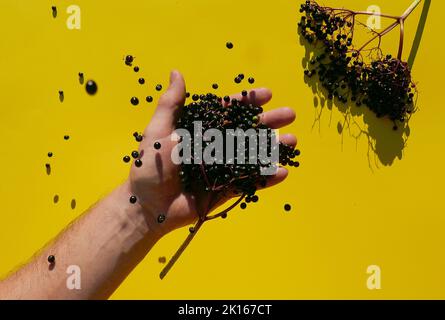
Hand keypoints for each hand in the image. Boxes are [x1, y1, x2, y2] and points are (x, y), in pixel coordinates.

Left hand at [127, 71, 296, 235]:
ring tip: (292, 142)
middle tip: (289, 114)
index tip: (267, 94)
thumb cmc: (150, 167)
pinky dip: (265, 179)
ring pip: (252, 156)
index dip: (247, 102)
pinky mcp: (225, 191)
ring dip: (273, 148)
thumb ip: (171, 104)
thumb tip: (177, 72)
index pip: (227, 112)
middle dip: (268, 123)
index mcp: (200, 130)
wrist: (148, 207)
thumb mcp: (159, 131)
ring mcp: (222, 170)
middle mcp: (214, 147)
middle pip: (246, 131)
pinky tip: (282, 171)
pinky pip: (249, 183)